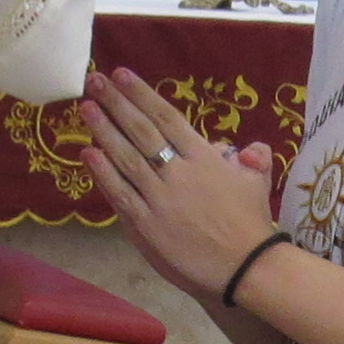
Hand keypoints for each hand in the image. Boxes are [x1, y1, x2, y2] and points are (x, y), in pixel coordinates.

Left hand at [81, 70, 286, 303]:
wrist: (246, 267)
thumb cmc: (252, 224)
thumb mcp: (258, 183)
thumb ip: (253, 160)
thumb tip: (249, 149)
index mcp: (204, 157)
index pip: (167, 117)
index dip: (142, 95)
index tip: (122, 75)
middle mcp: (178, 172)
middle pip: (142, 131)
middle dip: (117, 103)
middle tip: (95, 81)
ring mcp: (160, 199)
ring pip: (126, 159)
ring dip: (104, 131)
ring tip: (86, 109)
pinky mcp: (148, 225)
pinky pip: (121, 194)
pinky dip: (103, 174)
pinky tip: (88, 154)